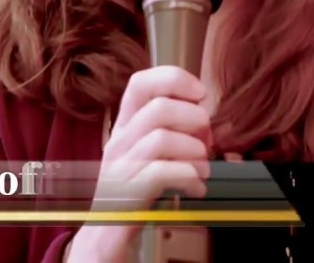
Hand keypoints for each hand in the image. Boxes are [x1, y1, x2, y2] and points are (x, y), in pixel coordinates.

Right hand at [66, 66, 212, 262]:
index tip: (200, 93)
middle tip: (206, 140)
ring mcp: (120, 167)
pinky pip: (160, 173)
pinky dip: (188, 177)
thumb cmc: (135, 188)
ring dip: (195, 152)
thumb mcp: (148, 151)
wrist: (105, 233)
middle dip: (194, 119)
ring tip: (203, 169)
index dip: (174, 78)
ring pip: (161, 138)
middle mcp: (119, 140)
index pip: (140, 82)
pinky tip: (196, 188)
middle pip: (158, 107)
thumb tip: (208, 118)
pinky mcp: (126, 194)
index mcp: (125, 124)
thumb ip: (172, 130)